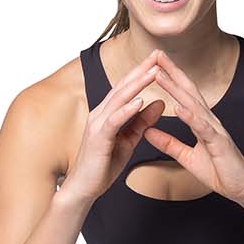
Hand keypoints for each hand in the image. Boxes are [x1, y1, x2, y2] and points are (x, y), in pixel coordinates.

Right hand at [62, 50, 167, 201]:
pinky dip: (126, 109)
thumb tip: (160, 103)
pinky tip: (139, 101)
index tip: (158, 60)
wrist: (83, 188)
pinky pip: (114, 121)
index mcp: (107, 114)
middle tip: (157, 55)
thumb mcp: (129, 141)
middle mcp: (100, 114)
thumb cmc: (103, 166)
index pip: (126, 88)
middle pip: (123, 87)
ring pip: (119, 99)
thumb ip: (142, 122)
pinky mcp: (98, 138)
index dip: (141, 73)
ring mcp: (98, 125)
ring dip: (137, 84)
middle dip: (140, 70)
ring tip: (154, 72)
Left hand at [144, 51, 243, 209]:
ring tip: (159, 74)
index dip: (170, 78)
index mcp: (202, 123)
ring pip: (193, 104)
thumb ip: (168, 143)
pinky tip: (178, 107)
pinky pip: (203, 128)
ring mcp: (215, 130)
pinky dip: (190, 117)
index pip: (184, 95)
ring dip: (175, 88)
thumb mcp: (187, 157)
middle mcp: (209, 121)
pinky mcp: (219, 144)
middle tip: (156, 54)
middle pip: (188, 91)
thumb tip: (147, 132)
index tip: (154, 64)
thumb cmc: (220, 172)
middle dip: (172, 72)